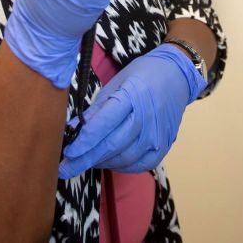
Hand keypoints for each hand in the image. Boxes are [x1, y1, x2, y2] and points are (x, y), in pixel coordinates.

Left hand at [58, 44, 206, 177]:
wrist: (176, 75)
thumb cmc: (141, 76)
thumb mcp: (115, 84)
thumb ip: (96, 110)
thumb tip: (74, 132)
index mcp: (132, 95)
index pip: (104, 123)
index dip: (84, 141)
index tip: (67, 153)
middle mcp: (147, 117)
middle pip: (113, 145)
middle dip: (86, 158)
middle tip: (66, 168)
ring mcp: (158, 133)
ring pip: (125, 158)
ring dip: (102, 163)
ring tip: (86, 162)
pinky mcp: (165, 145)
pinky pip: (140, 165)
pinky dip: (121, 167)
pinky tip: (108, 162)